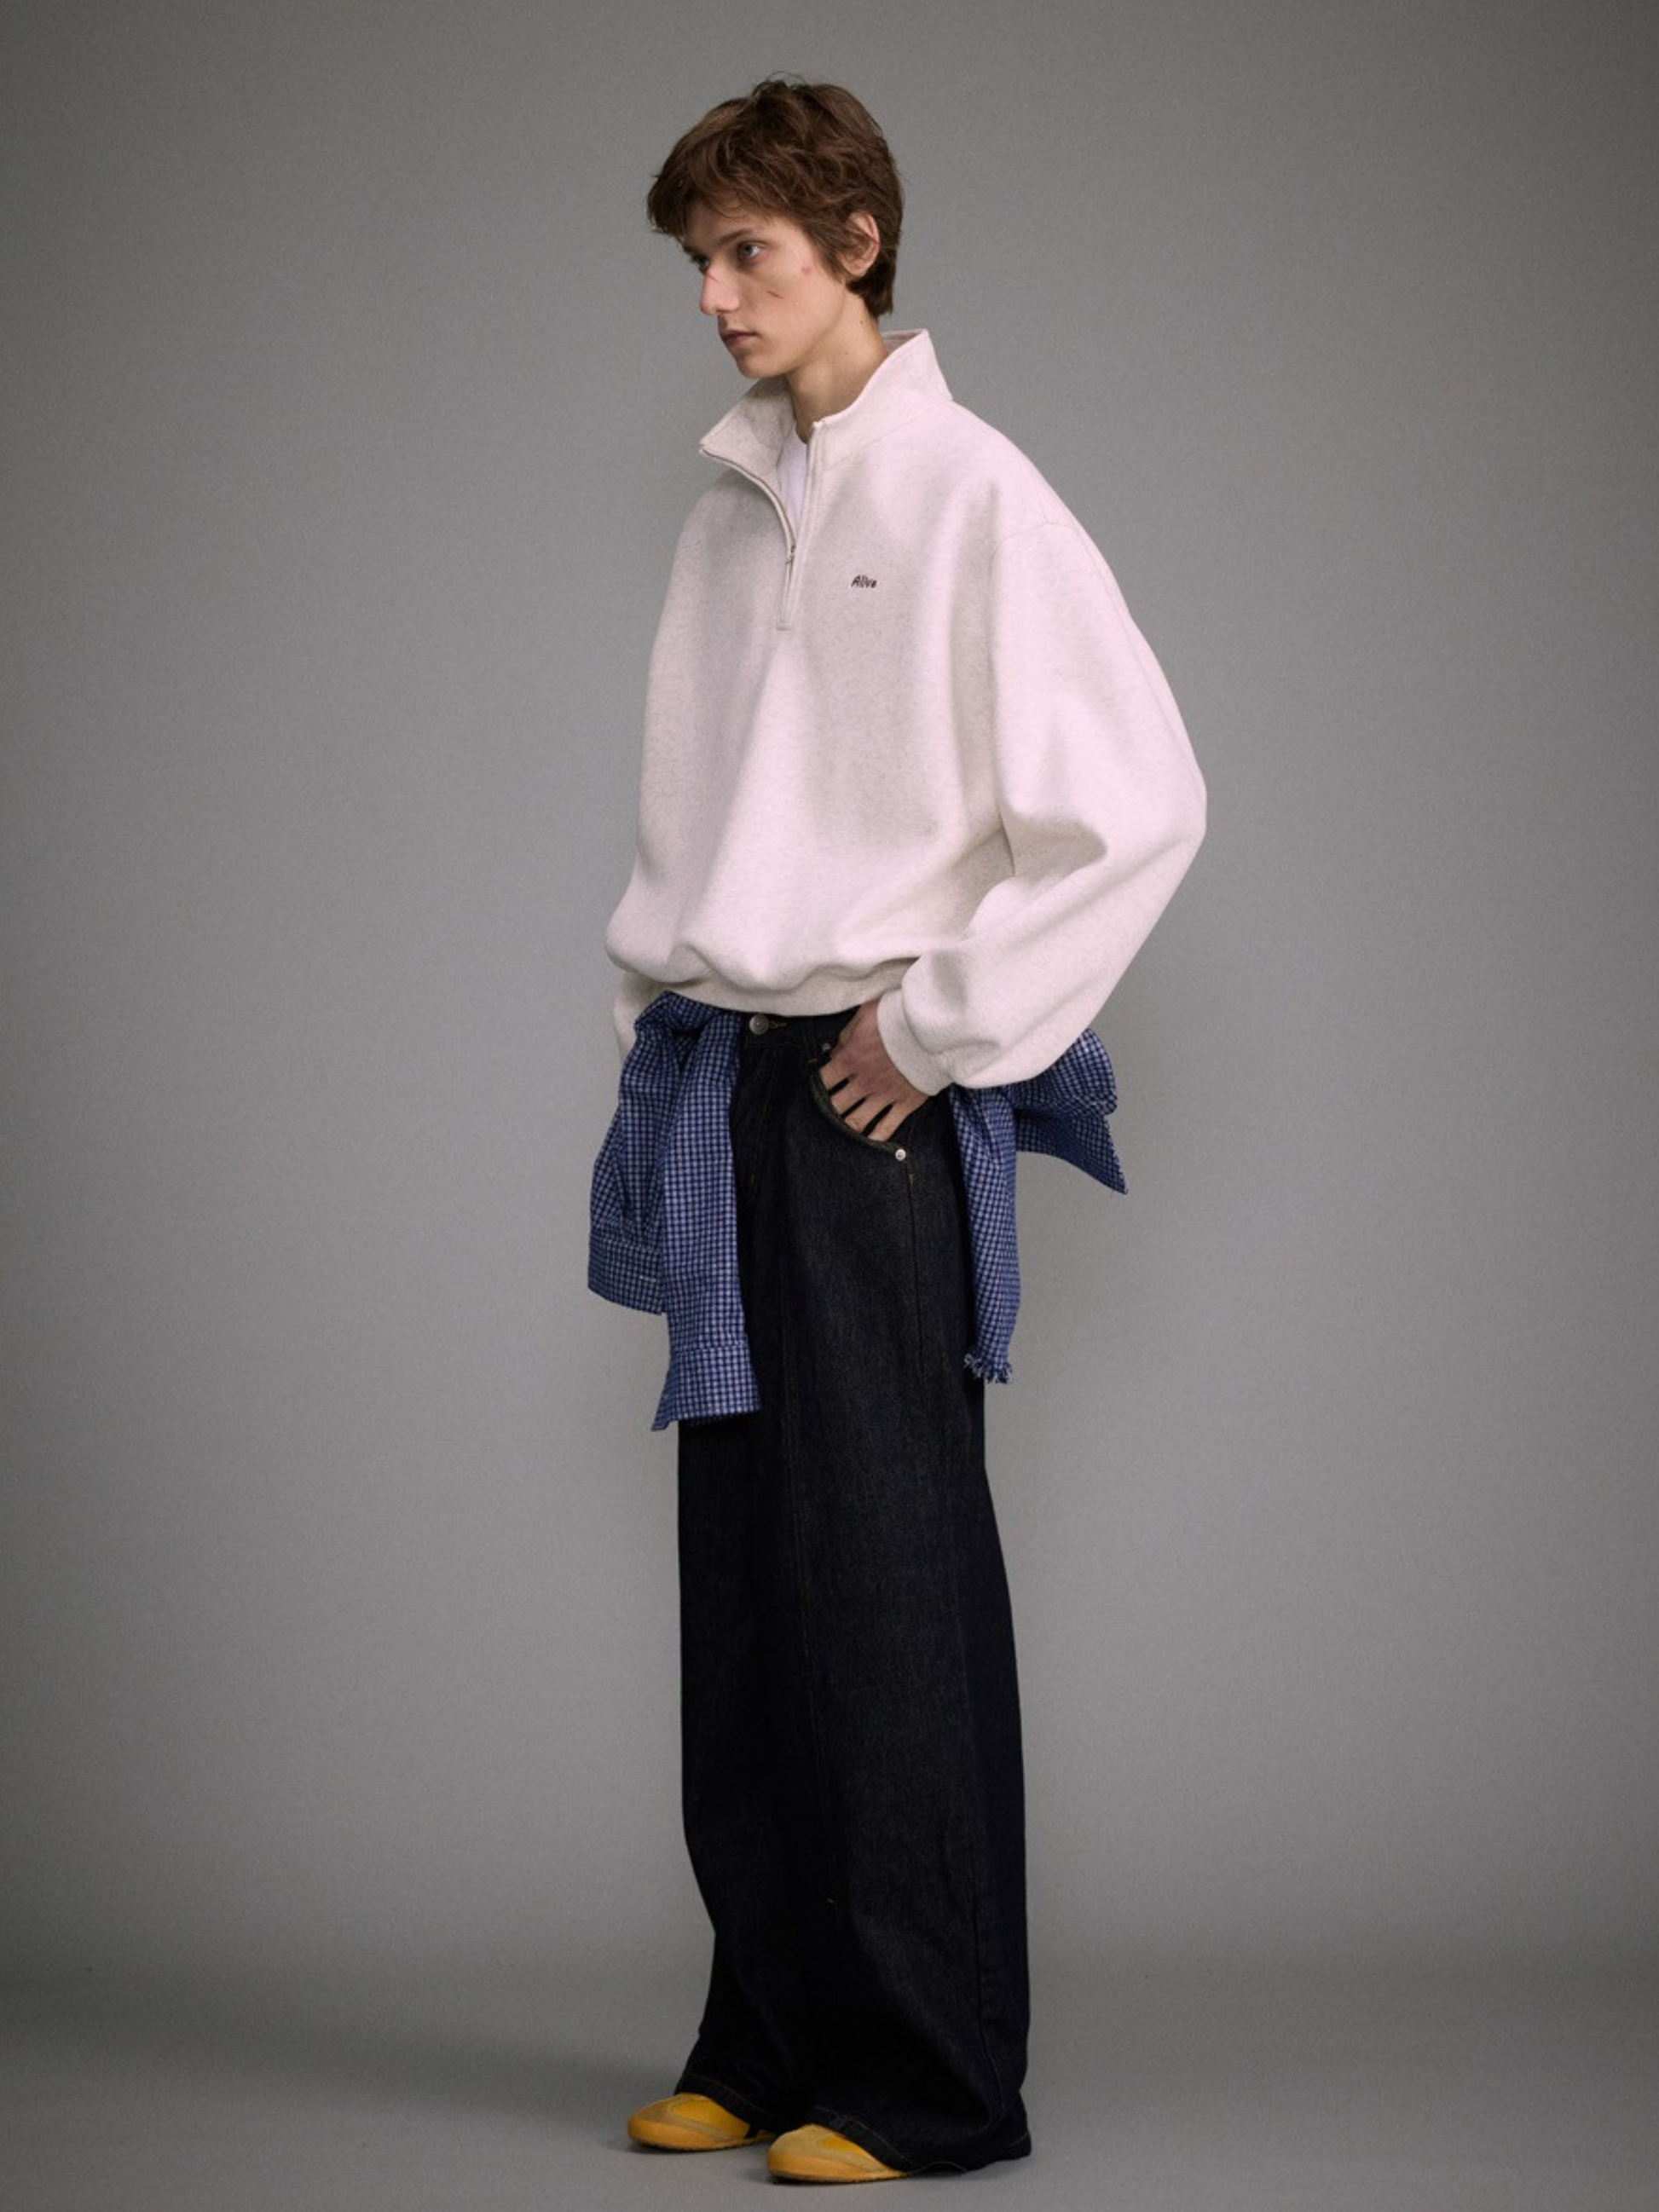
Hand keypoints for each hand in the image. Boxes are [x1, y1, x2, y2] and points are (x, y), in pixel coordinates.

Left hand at [818, 1000, 929, 1140]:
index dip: (817, 1085)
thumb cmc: (899, 1016)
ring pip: (856, 1121)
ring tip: (843, 1129)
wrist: (933, 1027)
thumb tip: (836, 1050)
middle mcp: (864, 1081)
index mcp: (851, 1059)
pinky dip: (875, 1138)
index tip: (818, 1088)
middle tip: (827, 1112)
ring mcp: (884, 1095)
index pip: (823, 1080)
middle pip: (835, 1105)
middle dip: (828, 1110)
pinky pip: (886, 1128)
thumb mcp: (866, 1014)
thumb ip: (847, 1034)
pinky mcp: (905, 1103)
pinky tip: (868, 1142)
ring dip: (846, 1126)